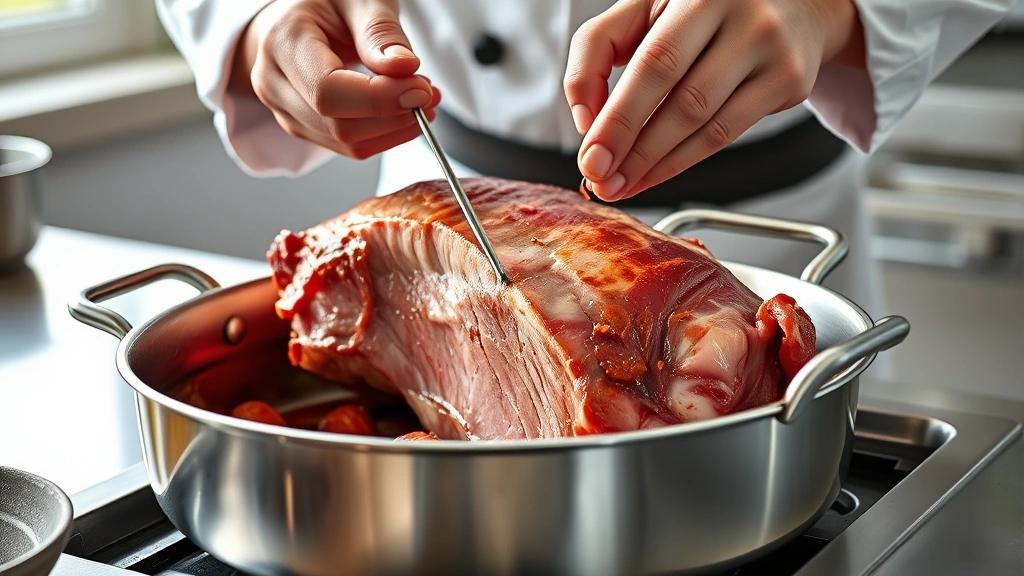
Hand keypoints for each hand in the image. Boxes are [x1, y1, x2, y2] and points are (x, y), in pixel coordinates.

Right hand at [228, 0, 440, 159]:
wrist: (299, 19)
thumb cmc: (328, 3)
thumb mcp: (359, 0)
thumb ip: (381, 33)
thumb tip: (405, 69)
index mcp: (283, 42)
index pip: (328, 91)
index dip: (379, 99)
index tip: (422, 89)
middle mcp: (274, 83)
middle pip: (339, 124)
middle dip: (394, 116)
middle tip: (429, 93)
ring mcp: (285, 111)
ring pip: (347, 142)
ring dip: (395, 129)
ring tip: (422, 99)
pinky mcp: (305, 128)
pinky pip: (350, 146)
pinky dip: (385, 134)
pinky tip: (402, 112)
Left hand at [564, 0, 864, 200]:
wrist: (789, 2)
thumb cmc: (699, 9)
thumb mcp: (643, 8)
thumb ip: (598, 48)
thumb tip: (588, 119)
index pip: (652, 62)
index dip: (618, 116)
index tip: (591, 155)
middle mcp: (739, 11)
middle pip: (680, 96)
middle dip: (633, 146)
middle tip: (601, 178)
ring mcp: (770, 47)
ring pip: (703, 121)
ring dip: (655, 163)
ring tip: (621, 184)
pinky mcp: (789, 80)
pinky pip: (727, 133)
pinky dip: (683, 161)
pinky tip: (654, 174)